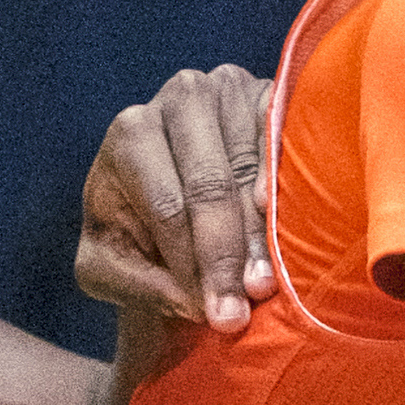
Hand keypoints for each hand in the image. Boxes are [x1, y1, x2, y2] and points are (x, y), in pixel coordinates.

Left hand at [75, 63, 273, 330]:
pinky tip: (294, 226)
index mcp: (131, 134)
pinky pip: (288, 140)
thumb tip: (196, 300)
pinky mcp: (273, 93)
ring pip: (253, 168)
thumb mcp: (111, 267)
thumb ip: (138, 284)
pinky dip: (292, 185)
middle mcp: (180, 98)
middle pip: (211, 184)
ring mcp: (231, 88)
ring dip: (265, 232)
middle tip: (244, 311)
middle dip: (227, 255)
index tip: (215, 316)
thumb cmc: (141, 237)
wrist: (180, 206)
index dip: (193, 265)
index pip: (167, 205)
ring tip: (270, 285)